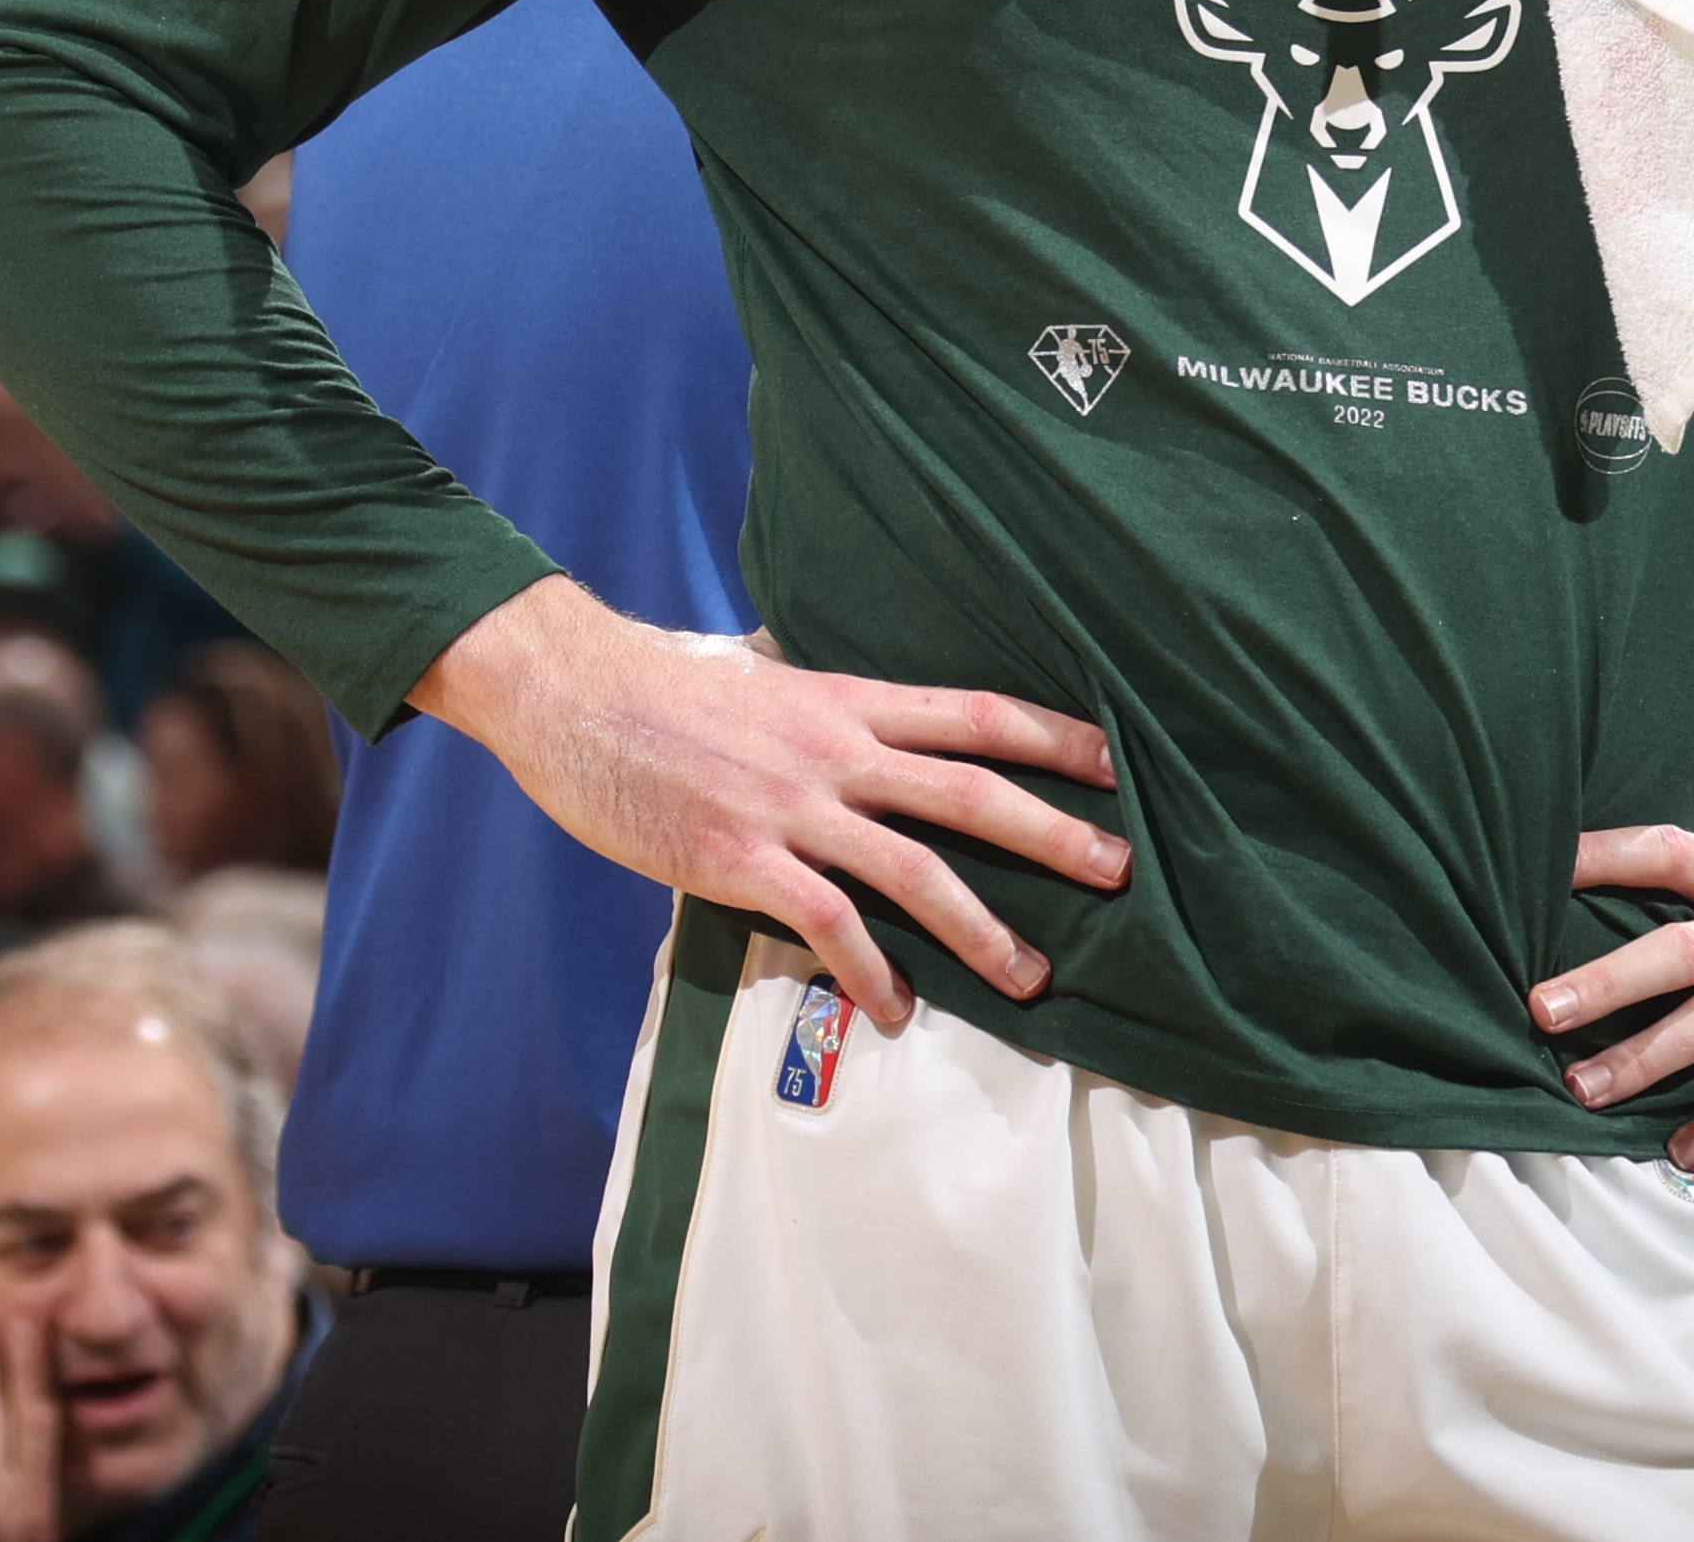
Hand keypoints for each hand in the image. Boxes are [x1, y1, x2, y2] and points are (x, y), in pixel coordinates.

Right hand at [408, 577, 1126, 1026]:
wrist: (573, 689)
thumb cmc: (663, 689)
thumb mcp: (766, 683)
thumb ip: (827, 716)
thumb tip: (868, 738)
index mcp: (848, 701)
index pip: (975, 713)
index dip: (1052, 737)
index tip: (1114, 761)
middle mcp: (837, 749)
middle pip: (972, 790)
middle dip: (1055, 833)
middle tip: (1120, 870)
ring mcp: (793, 806)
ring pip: (917, 870)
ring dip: (983, 928)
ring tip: (1030, 975)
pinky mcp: (742, 858)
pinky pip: (829, 924)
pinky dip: (872, 972)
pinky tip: (895, 1009)